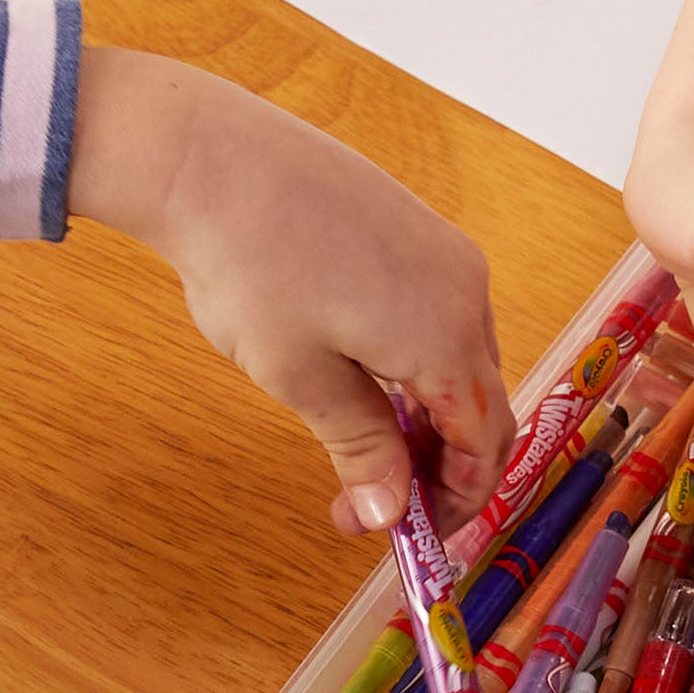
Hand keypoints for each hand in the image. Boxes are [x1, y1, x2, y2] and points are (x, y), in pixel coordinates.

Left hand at [71, 48, 510, 533]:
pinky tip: (363, 373)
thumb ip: (360, 449)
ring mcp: (444, 251)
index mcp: (447, 338)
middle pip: (482, 401)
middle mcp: (466, 291)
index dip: (457, 501)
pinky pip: (440, 312)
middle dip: (444, 463)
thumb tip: (389, 514)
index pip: (483, 444)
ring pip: (461, 357)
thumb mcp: (302, 379)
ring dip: (429, 411)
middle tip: (384, 499)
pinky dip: (418, 360)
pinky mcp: (416, 225)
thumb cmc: (250, 267)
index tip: (414, 535)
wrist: (210, 157)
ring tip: (365, 439)